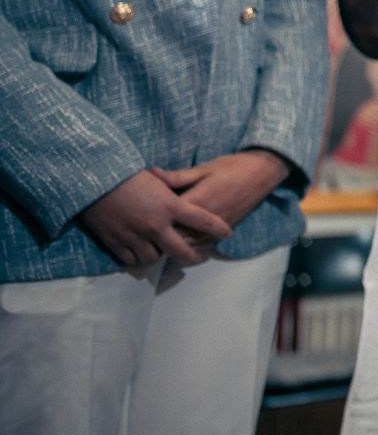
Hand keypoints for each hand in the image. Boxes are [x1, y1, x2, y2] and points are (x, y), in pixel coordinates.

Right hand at [76, 170, 233, 267]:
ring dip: (159, 255)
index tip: (227, 233)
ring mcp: (135, 236)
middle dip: (191, 256)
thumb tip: (183, 196)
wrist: (94, 180)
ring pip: (154, 258)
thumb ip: (172, 190)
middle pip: (180, 251)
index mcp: (170, 206)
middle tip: (196, 257)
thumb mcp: (156, 179)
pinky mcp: (116, 243)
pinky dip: (136, 257)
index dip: (217, 228)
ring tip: (162, 250)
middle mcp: (155, 225)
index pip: (202, 220)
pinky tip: (139, 251)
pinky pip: (131, 260)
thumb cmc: (127, 174)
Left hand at [153, 150, 289, 233]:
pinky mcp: (224, 231)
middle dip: (159, 235)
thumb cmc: (232, 166)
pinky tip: (182, 238)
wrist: (262, 173)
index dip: (151, 218)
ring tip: (160, 237)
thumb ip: (177, 176)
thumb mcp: (204, 168)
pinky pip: (202, 245)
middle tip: (146, 229)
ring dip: (174, 242)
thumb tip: (152, 173)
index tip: (139, 215)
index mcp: (196, 202)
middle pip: (174, 237)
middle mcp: (204, 221)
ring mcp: (215, 228)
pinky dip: (189, 244)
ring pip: (187, 245)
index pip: (165, 219)